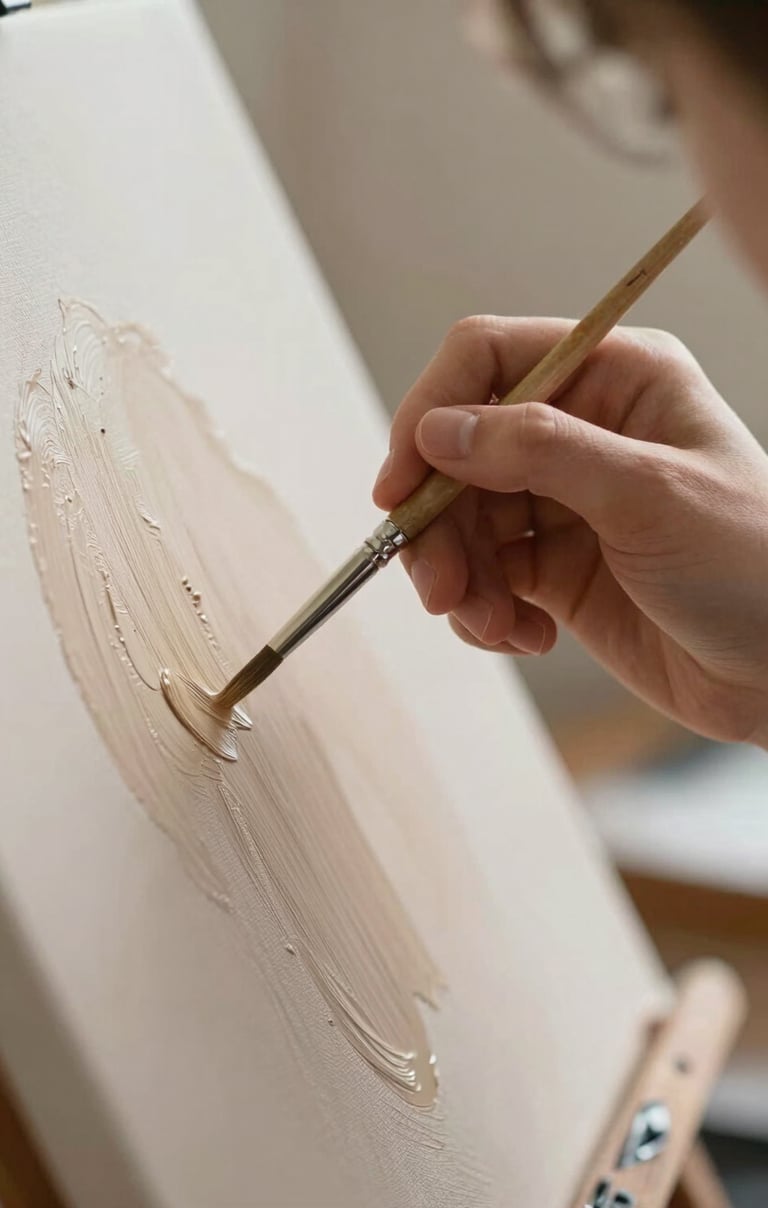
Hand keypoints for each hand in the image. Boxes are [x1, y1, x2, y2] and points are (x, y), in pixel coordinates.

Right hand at [373, 316, 767, 745]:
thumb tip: (437, 431)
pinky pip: (486, 576)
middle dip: (440, 525)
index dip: (430, 414)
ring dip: (461, 579)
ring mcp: (566, 501)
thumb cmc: (752, 565)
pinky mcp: (558, 567)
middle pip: (460, 453)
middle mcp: (583, 431)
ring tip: (493, 627)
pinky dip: (487, 611)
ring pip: (463, 521)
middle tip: (441, 591)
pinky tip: (525, 639)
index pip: (489, 361)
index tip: (399, 488)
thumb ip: (539, 452)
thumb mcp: (649, 496)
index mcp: (617, 378)